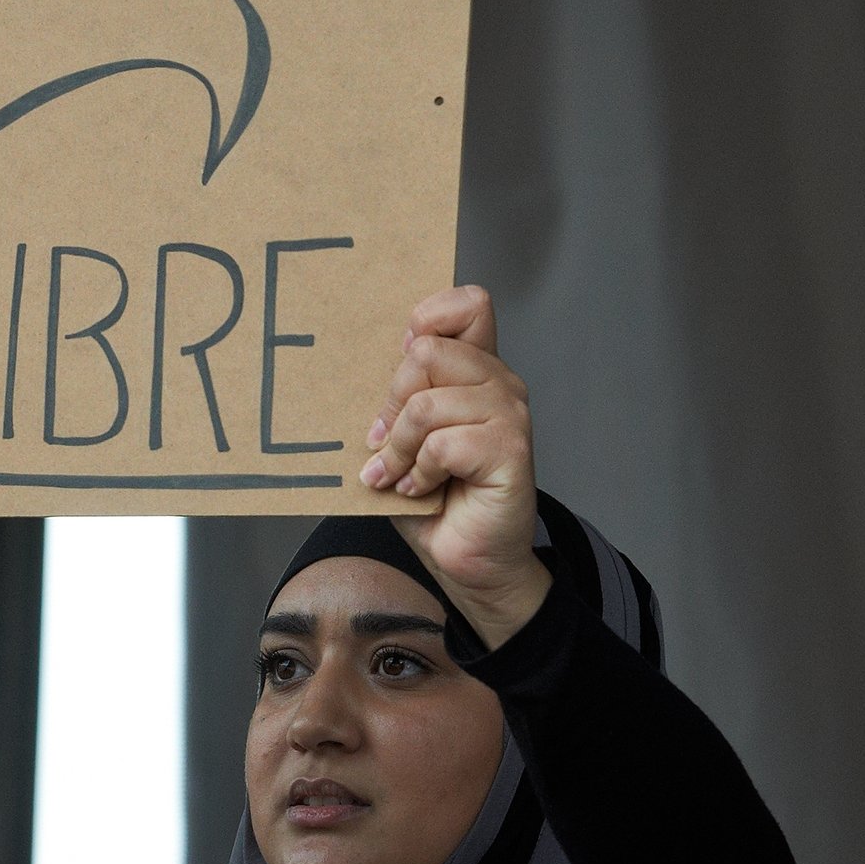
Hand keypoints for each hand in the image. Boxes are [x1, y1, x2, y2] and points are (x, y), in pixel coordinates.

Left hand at [361, 286, 549, 648]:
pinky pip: (442, 443)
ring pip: (427, 402)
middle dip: (392, 402)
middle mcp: (500, 383)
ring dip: (399, 448)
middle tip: (384, 443)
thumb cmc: (434, 497)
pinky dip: (419, 472)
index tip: (400, 359)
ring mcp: (511, 414)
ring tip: (398, 475)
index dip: (429, 317)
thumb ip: (397, 397)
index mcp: (477, 370)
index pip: (468, 303)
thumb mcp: (404, 437)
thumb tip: (352, 367)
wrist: (469, 559)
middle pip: (427, 351)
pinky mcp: (512, 449)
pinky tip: (422, 490)